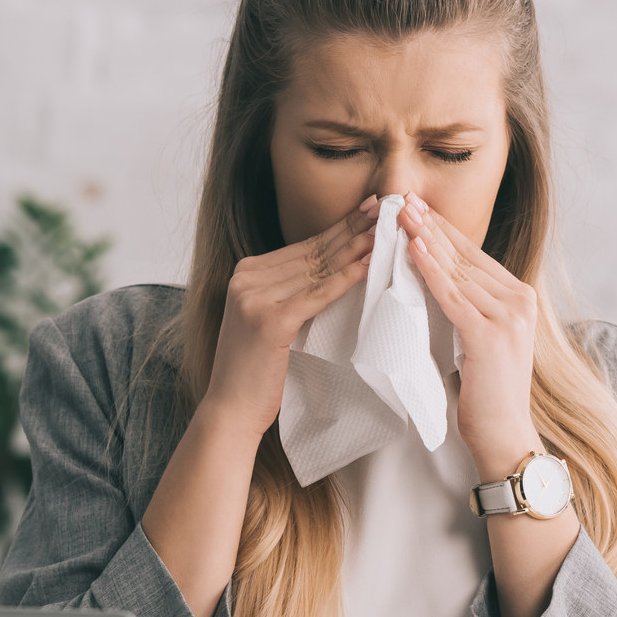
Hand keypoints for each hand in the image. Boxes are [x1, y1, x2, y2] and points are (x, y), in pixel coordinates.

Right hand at [202, 198, 376, 438]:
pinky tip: (367, 265)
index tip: (368, 209)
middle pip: (313, 252)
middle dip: (352, 228)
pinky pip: (317, 295)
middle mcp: (246, 279)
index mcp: (246, 273)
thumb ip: (292, 292)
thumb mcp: (272, 319)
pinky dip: (345, 279)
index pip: (304, 247)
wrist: (232, 409)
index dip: (339, 228)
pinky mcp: (270, 320)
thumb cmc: (258, 371)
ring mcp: (254, 297)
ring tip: (385, 231)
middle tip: (384, 207)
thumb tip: (336, 268)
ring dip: (355, 248)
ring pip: (318, 269)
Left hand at [400, 197, 541, 477]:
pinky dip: (430, 270)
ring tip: (401, 216)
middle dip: (433, 226)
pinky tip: (413, 249)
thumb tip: (437, 281)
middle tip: (403, 199)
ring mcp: (508, 318)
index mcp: (520, 300)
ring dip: (426, 240)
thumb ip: (470, 309)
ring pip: (458, 271)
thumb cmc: (487, 395)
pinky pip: (452, 296)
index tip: (418, 208)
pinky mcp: (489, 336)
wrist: (504, 436)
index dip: (445, 231)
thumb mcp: (482, 341)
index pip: (475, 257)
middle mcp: (520, 302)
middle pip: (466, 257)